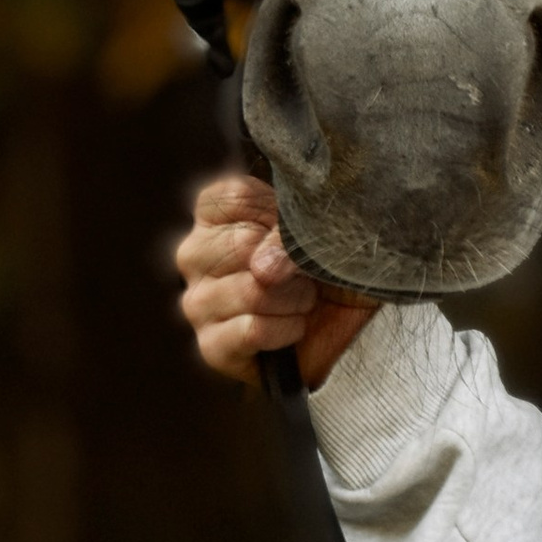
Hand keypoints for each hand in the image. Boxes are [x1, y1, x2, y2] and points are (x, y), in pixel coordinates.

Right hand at [176, 172, 378, 392]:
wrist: (347, 321)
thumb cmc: (327, 263)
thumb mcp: (319, 230)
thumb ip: (292, 230)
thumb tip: (264, 267)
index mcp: (214, 215)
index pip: (234, 195)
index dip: (277, 213)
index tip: (295, 227)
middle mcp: (195, 255)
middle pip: (242, 244)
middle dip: (291, 262)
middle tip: (305, 272)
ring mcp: (197, 302)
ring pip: (252, 291)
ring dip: (297, 298)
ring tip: (303, 300)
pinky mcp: (211, 346)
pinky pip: (253, 331)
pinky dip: (289, 329)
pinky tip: (293, 328)